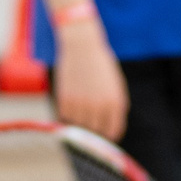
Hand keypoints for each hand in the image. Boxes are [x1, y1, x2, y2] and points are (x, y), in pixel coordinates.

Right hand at [54, 23, 126, 141]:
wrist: (82, 46)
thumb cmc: (100, 65)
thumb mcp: (114, 86)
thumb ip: (114, 108)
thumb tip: (109, 132)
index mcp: (115, 103)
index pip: (113, 131)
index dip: (108, 134)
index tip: (104, 133)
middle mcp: (99, 106)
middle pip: (95, 132)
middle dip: (93, 128)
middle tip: (90, 117)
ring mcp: (81, 104)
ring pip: (79, 126)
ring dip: (79, 119)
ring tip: (81, 102)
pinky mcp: (65, 100)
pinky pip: (65, 117)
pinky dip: (67, 111)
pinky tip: (71, 97)